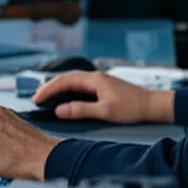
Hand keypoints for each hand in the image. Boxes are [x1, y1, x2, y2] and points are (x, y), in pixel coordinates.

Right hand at [33, 71, 174, 124]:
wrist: (152, 105)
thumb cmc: (131, 108)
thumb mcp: (104, 111)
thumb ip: (80, 110)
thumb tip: (59, 110)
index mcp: (94, 79)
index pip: (65, 81)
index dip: (49, 89)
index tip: (36, 99)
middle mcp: (96, 76)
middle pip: (67, 77)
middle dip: (50, 86)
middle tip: (36, 97)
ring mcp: (100, 80)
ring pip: (73, 80)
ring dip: (58, 87)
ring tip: (46, 96)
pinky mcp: (103, 86)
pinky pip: (80, 84)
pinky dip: (68, 89)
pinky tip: (65, 96)